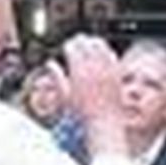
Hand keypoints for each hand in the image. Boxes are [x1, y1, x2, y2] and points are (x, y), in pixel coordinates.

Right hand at [60, 36, 126, 152]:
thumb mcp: (64, 97)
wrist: (104, 123)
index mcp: (78, 72)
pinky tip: (104, 51)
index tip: (67, 47)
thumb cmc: (81, 114)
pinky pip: (111, 55)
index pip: (73, 48)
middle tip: (77, 41)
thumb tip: (49, 63)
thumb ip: (56, 77)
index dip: (69, 45)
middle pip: (86, 44)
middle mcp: (93, 68)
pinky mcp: (116, 73)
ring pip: (100, 46)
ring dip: (94, 42)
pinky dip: (106, 50)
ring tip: (90, 42)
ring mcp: (106, 70)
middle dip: (81, 41)